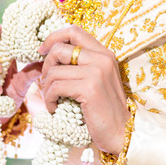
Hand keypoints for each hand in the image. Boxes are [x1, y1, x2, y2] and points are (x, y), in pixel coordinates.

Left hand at [38, 25, 129, 153]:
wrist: (122, 133)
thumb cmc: (104, 110)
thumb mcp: (96, 80)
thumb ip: (79, 65)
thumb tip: (47, 56)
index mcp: (104, 54)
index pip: (74, 31)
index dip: (53, 38)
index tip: (42, 51)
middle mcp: (102, 58)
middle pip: (60, 48)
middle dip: (46, 65)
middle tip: (46, 82)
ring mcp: (97, 71)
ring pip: (54, 70)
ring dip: (47, 87)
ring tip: (52, 100)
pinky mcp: (90, 88)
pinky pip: (56, 87)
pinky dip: (50, 99)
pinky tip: (55, 108)